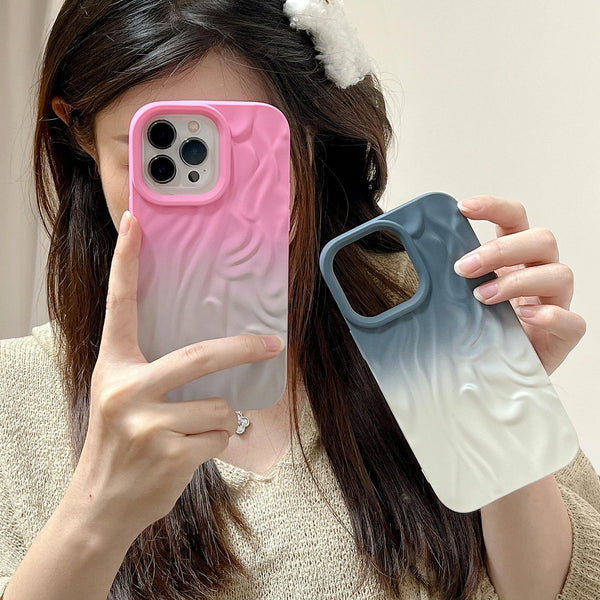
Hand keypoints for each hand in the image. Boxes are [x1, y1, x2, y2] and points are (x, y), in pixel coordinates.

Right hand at [64, 210, 283, 540]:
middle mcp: (127, 388)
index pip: (121, 305)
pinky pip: (220, 436)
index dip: (127, 262)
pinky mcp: (169, 452)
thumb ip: (153, 372)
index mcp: (114, 366)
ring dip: (220, 421)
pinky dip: (216, 444)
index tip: (135, 223)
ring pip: (219, 406)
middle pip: (200, 356)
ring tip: (190, 434)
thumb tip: (215, 355)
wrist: (102, 504)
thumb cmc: (120, 444)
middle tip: (271, 342)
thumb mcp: (122, 398)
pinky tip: (187, 455)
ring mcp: (147, 422)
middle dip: (243, 350)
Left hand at [452, 195, 585, 375]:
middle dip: (501, 249)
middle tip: (463, 268)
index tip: (463, 207)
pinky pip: (572, 319)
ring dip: (516, 282)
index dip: (494, 207)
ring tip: (482, 297)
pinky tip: (525, 318)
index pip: (515, 219)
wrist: (499, 371)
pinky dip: (550, 315)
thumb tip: (419, 262)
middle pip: (541, 239)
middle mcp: (540, 273)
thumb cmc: (482, 328)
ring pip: (559, 273)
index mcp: (516, 258)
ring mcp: (556, 302)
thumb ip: (452, 279)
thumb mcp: (463, 298)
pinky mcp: (564, 333)